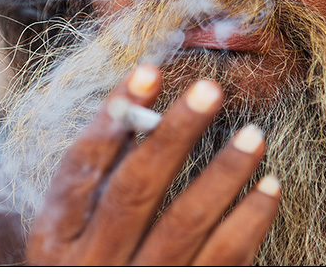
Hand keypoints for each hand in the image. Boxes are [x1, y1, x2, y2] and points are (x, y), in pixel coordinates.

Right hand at [25, 65, 280, 264]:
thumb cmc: (89, 266)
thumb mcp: (72, 231)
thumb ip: (98, 179)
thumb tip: (138, 103)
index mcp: (54, 240)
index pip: (81, 168)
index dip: (114, 117)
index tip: (149, 71)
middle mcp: (92, 265)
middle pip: (136, 189)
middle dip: (175, 135)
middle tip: (210, 89)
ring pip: (185, 224)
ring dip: (224, 174)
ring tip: (254, 136)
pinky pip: (223, 260)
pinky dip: (250, 222)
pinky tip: (271, 188)